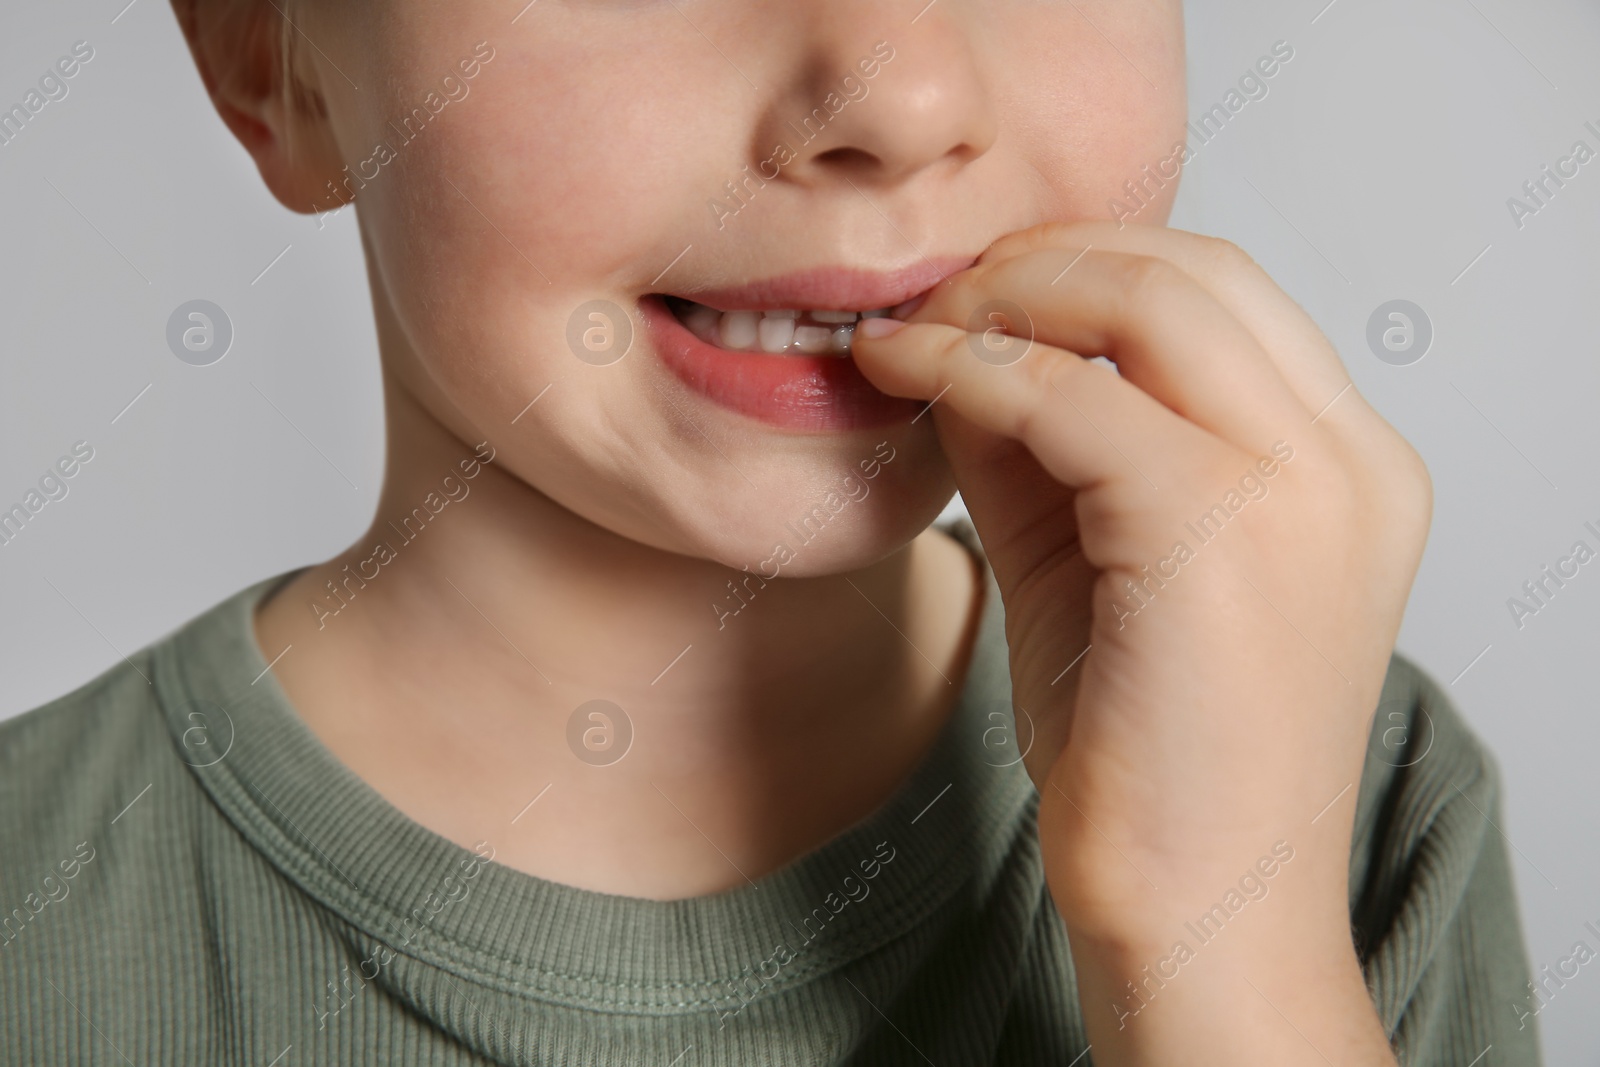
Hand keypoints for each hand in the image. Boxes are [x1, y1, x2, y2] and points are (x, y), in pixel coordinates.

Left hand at [852, 221, 1426, 1063]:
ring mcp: (1304, 491)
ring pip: (1145, 301)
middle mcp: (1350, 461)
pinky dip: (971, 370)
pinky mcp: (1221, 533)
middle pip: (1194, 268)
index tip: (979, 288)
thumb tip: (961, 337)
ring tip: (918, 327)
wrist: (1194, 908)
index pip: (1222, 294)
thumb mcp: (1096, 559)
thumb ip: (1045, 441)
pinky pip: (1072, 399)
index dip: (1086, 262)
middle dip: (1045, 257)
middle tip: (939, 292)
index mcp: (1346, 465)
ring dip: (1007, 297)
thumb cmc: (1150, 755)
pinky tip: (902, 376)